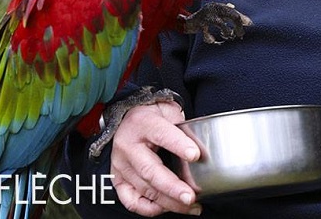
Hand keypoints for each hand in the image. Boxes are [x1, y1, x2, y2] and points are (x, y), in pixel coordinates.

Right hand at [110, 101, 201, 215]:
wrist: (131, 116)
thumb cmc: (154, 115)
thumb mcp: (170, 112)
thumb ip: (184, 130)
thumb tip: (202, 154)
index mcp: (142, 123)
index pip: (161, 134)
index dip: (179, 145)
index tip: (195, 155)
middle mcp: (127, 146)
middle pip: (150, 170)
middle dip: (172, 187)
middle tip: (191, 196)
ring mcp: (121, 165)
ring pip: (144, 189)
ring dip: (169, 202)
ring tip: (190, 205)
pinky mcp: (118, 180)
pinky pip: (131, 201)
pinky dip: (150, 209)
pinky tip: (168, 207)